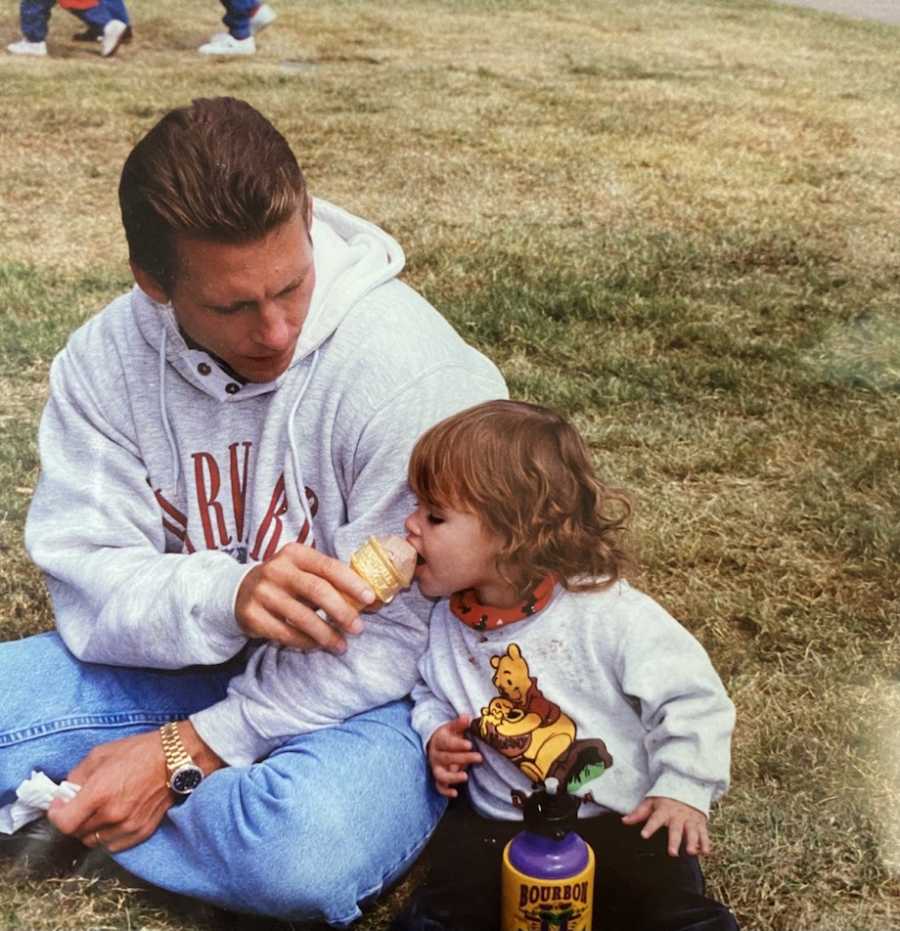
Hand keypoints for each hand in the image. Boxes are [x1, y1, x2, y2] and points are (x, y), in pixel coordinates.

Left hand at [47, 722, 223, 852]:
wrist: (177, 758)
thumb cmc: (139, 751)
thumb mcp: (101, 753)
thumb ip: (78, 775)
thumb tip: (66, 793)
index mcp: (99, 793)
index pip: (63, 823)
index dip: (56, 814)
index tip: (60, 804)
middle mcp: (112, 814)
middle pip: (77, 833)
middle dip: (74, 819)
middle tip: (81, 804)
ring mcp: (128, 826)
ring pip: (94, 841)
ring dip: (91, 829)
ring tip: (99, 811)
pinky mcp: (142, 831)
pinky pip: (113, 845)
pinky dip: (108, 836)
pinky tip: (114, 819)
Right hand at [235, 543, 375, 653]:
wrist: (239, 590)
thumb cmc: (286, 581)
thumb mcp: (303, 571)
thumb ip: (332, 581)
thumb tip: (371, 601)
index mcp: (295, 554)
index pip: (328, 566)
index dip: (351, 582)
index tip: (369, 598)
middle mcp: (277, 569)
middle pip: (317, 590)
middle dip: (342, 612)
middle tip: (358, 628)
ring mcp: (262, 592)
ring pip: (301, 617)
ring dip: (326, 634)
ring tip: (341, 645)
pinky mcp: (252, 615)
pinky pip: (285, 633)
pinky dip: (305, 642)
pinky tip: (317, 646)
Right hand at [427, 715, 482, 797]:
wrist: (434, 744)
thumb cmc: (448, 735)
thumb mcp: (452, 727)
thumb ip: (459, 724)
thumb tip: (467, 717)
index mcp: (439, 740)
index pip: (447, 743)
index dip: (458, 745)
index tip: (469, 745)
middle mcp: (435, 755)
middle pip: (447, 758)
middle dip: (463, 758)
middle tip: (479, 757)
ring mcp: (436, 767)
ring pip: (440, 774)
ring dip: (452, 777)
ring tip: (465, 776)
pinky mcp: (438, 778)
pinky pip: (439, 787)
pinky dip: (445, 791)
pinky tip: (455, 793)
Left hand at [622, 796, 710, 856]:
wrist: (687, 787)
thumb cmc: (665, 799)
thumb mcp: (651, 802)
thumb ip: (638, 813)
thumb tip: (624, 821)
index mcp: (664, 810)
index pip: (655, 819)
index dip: (650, 827)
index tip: (644, 835)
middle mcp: (677, 815)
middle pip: (676, 829)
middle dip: (674, 841)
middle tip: (672, 853)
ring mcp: (690, 819)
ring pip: (692, 832)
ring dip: (692, 842)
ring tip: (691, 852)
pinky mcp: (700, 823)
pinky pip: (704, 834)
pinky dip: (705, 842)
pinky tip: (705, 852)